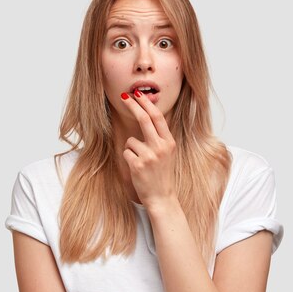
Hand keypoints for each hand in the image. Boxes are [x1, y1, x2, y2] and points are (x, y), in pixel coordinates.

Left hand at [120, 89, 177, 208]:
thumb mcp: (167, 153)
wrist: (162, 197)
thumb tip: (146, 117)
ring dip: (131, 149)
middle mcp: (160, 147)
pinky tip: (137, 169)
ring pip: (131, 141)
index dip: (146, 104)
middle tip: (124, 96)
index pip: (157, 117)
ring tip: (140, 162)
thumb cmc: (162, 174)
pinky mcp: (138, 165)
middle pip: (144, 119)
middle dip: (133, 105)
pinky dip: (128, 159)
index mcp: (169, 142)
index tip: (138, 95)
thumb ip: (159, 137)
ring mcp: (149, 156)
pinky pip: (126, 153)